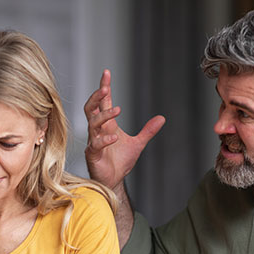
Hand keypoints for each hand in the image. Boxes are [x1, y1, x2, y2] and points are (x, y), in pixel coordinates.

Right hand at [84, 69, 164, 189]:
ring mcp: (93, 142)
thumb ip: (148, 131)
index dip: (105, 87)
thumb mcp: (138, 144)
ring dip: (104, 115)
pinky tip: (114, 137)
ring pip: (92, 123)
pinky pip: (95, 144)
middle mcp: (98, 131)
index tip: (107, 73)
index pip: (104, 102)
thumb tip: (162, 118)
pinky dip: (105, 140)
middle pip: (91, 108)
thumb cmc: (121, 162)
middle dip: (96, 97)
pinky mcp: (93, 154)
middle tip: (104, 87)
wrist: (114, 180)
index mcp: (107, 125)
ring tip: (118, 109)